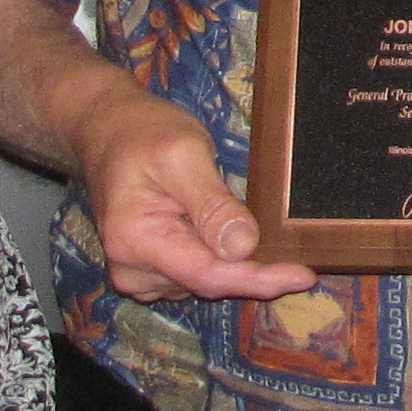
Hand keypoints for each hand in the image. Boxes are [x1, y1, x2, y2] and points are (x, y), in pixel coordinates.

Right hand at [67, 81, 314, 304]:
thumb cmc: (144, 133)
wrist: (106, 129)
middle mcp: (132, 269)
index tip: (304, 276)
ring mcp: (138, 272)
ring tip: (249, 225)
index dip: (258, 280)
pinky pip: (194, 271)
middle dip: (253, 271)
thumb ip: (212, 204)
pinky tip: (228, 236)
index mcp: (136, 242)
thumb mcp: (183, 155)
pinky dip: (218, 259)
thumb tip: (243, 247)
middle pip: (208, 281)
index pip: (208, 275)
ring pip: (204, 279)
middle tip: (298, 255)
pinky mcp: (148, 268)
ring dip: (234, 262)